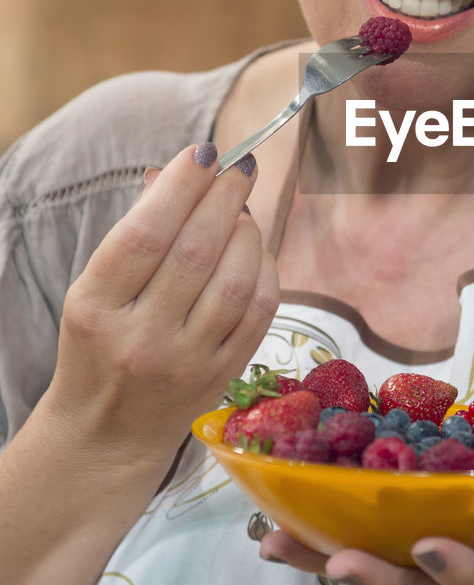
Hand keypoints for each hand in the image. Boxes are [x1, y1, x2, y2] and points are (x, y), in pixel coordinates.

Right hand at [47, 143, 279, 463]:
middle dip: (225, 198)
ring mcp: (186, 362)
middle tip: (240, 168)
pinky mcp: (222, 377)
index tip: (205, 152)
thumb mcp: (95, 287)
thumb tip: (179, 170)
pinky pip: (259, 313)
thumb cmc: (100, 343)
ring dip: (249, 233)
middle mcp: (141, 338)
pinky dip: (266, 271)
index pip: (145, 235)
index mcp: (96, 308)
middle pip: (197, 252)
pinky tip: (257, 251)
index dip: (182, 187)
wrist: (105, 432)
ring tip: (244, 209)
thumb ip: (137, 230)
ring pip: (236, 281)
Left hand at [259, 384, 473, 584]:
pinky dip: (330, 534)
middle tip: (332, 562)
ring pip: (385, 570)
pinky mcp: (429, 545)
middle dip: (375, 577)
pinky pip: (379, 543)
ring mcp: (449, 562)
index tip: (433, 548)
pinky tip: (282, 515)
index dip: (463, 568)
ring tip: (274, 540)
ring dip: (329, 558)